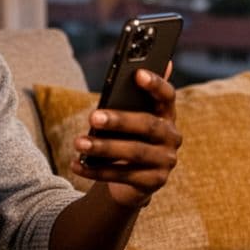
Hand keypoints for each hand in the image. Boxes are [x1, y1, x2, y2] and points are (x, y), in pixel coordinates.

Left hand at [70, 65, 180, 207]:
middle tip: (92, 117)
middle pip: (147, 125)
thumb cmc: (129, 138)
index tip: (137, 74)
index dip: (155, 84)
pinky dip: (96, 170)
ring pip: (134, 152)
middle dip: (119, 120)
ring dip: (104, 147)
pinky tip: (77, 164)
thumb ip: (133, 96)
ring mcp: (166, 162)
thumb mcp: (130, 118)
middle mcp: (172, 137)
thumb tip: (145, 66)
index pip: (167, 96)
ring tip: (79, 143)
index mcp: (167, 114)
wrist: (132, 181)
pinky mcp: (154, 182)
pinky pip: (122, 175)